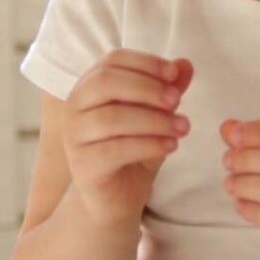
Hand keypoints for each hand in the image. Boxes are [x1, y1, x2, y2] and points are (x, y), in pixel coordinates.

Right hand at [64, 50, 191, 224]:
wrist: (115, 199)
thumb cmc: (134, 150)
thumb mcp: (156, 116)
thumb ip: (168, 90)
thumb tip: (185, 64)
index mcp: (90, 86)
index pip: (112, 60)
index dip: (145, 62)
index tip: (175, 74)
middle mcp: (75, 107)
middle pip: (105, 82)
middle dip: (146, 87)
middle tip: (177, 100)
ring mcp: (74, 137)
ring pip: (111, 118)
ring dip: (153, 120)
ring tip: (183, 127)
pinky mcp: (83, 166)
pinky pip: (115, 149)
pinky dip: (148, 144)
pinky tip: (172, 146)